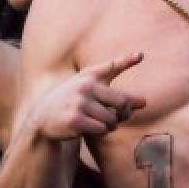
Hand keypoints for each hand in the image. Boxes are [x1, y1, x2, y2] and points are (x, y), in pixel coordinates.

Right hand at [31, 55, 146, 139]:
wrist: (43, 116)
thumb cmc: (73, 101)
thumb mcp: (89, 89)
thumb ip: (116, 93)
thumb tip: (144, 103)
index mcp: (90, 75)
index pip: (112, 66)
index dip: (127, 60)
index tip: (141, 55)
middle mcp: (85, 86)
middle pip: (122, 102)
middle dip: (123, 113)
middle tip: (117, 117)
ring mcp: (79, 103)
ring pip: (112, 120)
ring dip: (110, 125)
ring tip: (98, 122)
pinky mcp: (75, 120)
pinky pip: (102, 130)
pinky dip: (100, 132)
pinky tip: (89, 128)